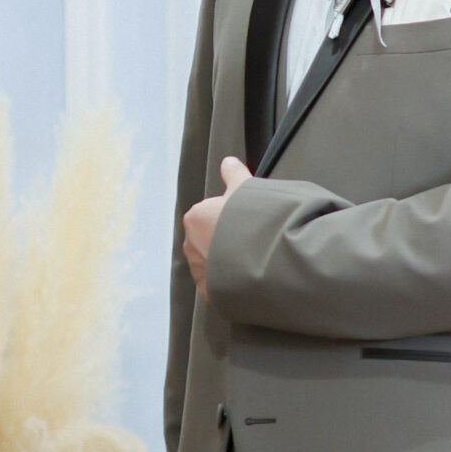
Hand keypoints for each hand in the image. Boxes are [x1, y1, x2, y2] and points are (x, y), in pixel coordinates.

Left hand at [181, 158, 252, 299]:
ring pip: (212, 261)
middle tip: (250, 238)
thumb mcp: (245, 188)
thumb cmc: (251, 220)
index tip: (246, 220)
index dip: (231, 216)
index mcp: (195, 217)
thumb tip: (228, 161)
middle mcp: (190, 243)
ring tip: (251, 258)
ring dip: (226, 260)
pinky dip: (229, 280)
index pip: (210, 214)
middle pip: (209, 238)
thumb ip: (234, 173)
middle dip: (225, 239)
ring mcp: (198, 268)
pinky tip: (246, 273)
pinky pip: (218, 282)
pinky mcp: (209, 290)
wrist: (260, 259)